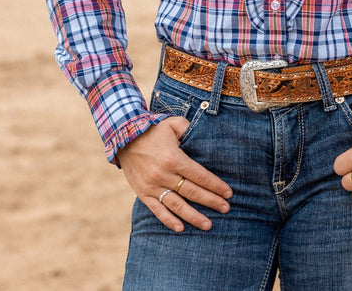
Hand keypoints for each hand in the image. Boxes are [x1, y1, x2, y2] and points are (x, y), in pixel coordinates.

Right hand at [118, 117, 232, 231]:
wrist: (123, 137)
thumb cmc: (153, 129)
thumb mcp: (173, 124)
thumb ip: (190, 128)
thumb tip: (205, 136)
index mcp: (174, 158)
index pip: (200, 176)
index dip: (215, 185)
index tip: (228, 193)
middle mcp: (163, 175)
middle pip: (192, 192)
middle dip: (211, 201)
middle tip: (226, 208)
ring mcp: (152, 186)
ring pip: (177, 206)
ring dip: (194, 216)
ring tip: (208, 224)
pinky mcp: (143, 193)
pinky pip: (157, 210)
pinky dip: (169, 221)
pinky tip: (181, 228)